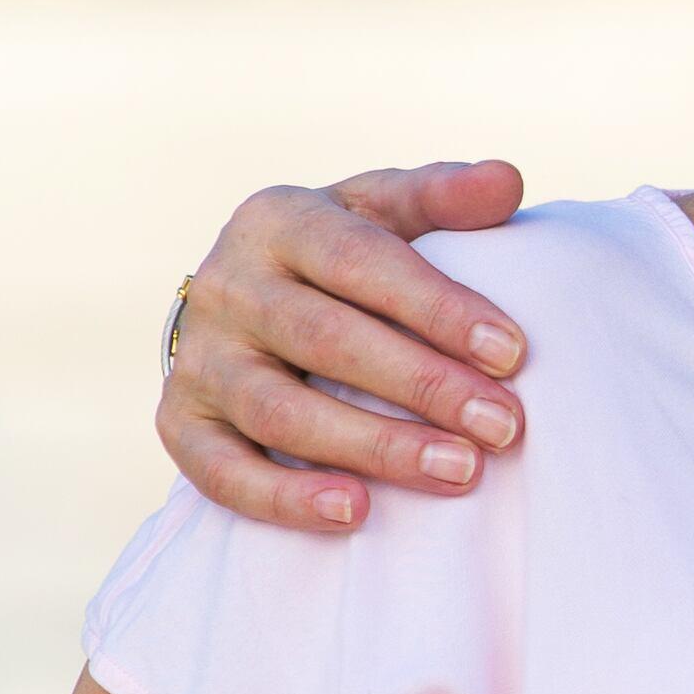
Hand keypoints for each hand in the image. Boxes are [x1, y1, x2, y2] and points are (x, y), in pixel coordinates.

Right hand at [160, 162, 536, 533]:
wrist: (253, 302)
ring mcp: (198, 358)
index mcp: (279, 222)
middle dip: (422, 385)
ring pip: (280, 411)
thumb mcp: (386, 212)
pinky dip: (284, 498)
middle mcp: (226, 286)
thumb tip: (507, 180)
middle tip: (505, 427)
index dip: (435, 307)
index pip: (359, 262)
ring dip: (373, 446)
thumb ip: (443, 197)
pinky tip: (356, 513)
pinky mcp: (180, 423)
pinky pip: (222, 471)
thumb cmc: (346, 256)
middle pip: (324, 340)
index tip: (513, 353)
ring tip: (460, 472)